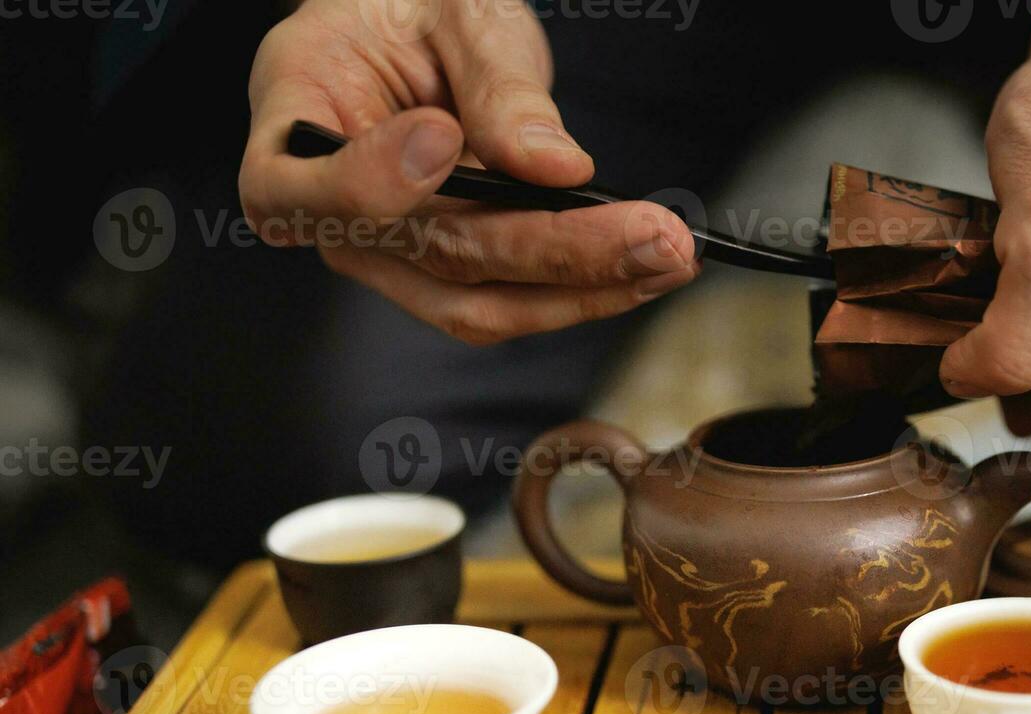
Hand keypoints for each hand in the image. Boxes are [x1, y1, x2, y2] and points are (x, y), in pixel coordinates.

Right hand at [239, 0, 699, 344]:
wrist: (420, 31)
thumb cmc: (415, 9)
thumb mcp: (456, 11)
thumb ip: (494, 86)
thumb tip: (552, 166)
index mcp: (296, 119)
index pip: (295, 187)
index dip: (368, 182)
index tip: (443, 139)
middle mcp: (333, 210)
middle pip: (431, 255)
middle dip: (553, 251)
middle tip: (652, 234)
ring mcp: (390, 255)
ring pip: (479, 304)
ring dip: (584, 290)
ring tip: (670, 257)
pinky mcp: (447, 275)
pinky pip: (511, 301)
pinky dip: (586, 290)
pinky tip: (648, 264)